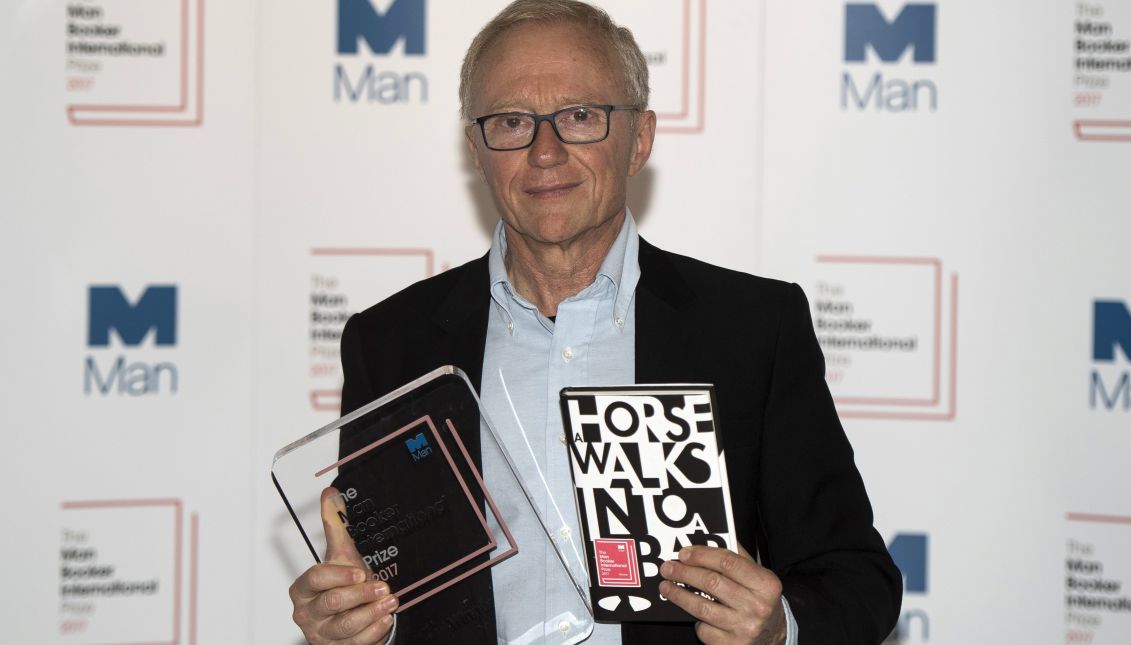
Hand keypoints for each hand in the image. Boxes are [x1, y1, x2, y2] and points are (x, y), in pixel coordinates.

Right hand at [289, 487, 396, 644]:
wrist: (349, 614)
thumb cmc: (342, 584)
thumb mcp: (340, 554)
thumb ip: (334, 525)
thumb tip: (330, 494)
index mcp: (303, 589)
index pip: (314, 579)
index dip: (338, 575)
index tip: (360, 571)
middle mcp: (308, 613)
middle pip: (332, 603)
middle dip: (360, 594)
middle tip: (381, 586)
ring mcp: (322, 634)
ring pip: (345, 625)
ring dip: (371, 612)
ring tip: (389, 600)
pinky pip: (356, 643)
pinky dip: (373, 631)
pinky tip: (385, 618)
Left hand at [658, 543, 785, 644]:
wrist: (773, 636)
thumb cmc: (760, 600)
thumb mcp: (758, 577)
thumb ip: (737, 557)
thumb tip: (708, 539)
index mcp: (766, 585)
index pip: (728, 562)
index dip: (702, 555)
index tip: (683, 553)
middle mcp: (757, 607)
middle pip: (712, 583)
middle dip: (684, 573)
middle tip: (668, 568)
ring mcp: (744, 629)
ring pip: (702, 607)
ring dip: (679, 595)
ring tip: (666, 587)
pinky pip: (704, 629)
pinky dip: (695, 620)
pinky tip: (692, 612)